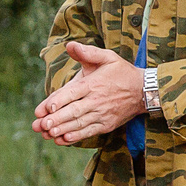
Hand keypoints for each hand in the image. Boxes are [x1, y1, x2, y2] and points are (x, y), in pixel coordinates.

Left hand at [33, 43, 148, 144]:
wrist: (144, 91)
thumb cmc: (122, 72)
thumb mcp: (108, 57)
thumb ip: (88, 52)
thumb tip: (70, 45)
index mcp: (93, 83)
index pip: (73, 92)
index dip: (58, 100)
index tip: (46, 108)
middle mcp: (97, 100)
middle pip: (74, 111)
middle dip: (56, 119)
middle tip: (41, 125)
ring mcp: (102, 114)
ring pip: (79, 123)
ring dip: (62, 129)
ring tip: (47, 134)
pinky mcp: (106, 124)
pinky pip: (89, 132)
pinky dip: (76, 136)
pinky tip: (63, 139)